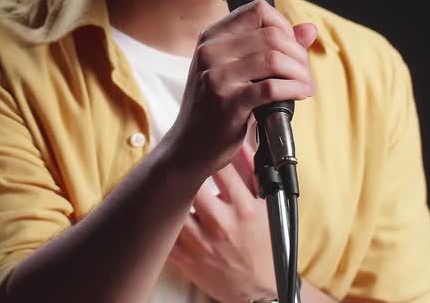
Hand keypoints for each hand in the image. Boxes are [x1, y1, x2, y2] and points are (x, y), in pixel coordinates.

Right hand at [168, 0, 317, 176]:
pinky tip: (300, 94)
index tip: (292, 46)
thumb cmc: (213, 105)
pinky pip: (272, 88)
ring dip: (300, 72)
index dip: (284, 25)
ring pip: (274, 59)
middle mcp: (210, 52)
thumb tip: (309, 30)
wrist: (188, 145)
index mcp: (211, 37)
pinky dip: (294, 89)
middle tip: (305, 71)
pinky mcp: (227, 104)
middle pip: (271, 35)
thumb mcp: (233, 68)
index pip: (257, 10)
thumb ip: (270, 45)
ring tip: (305, 85)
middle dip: (298, 53)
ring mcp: (216, 77)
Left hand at [168, 142, 276, 301]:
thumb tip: (240, 142)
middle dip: (185, 167)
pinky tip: (164, 208)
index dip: (209, 149)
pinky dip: (162, 217)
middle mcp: (221, 225)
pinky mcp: (186, 259)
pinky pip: (165, 232)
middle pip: (190, 182)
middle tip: (179, 157)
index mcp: (244, 209)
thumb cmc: (264, 246)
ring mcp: (201, 243)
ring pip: (173, 206)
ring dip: (170, 191)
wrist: (259, 291)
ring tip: (167, 179)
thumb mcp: (268, 206)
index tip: (202, 142)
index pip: (221, 167)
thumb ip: (253, 171)